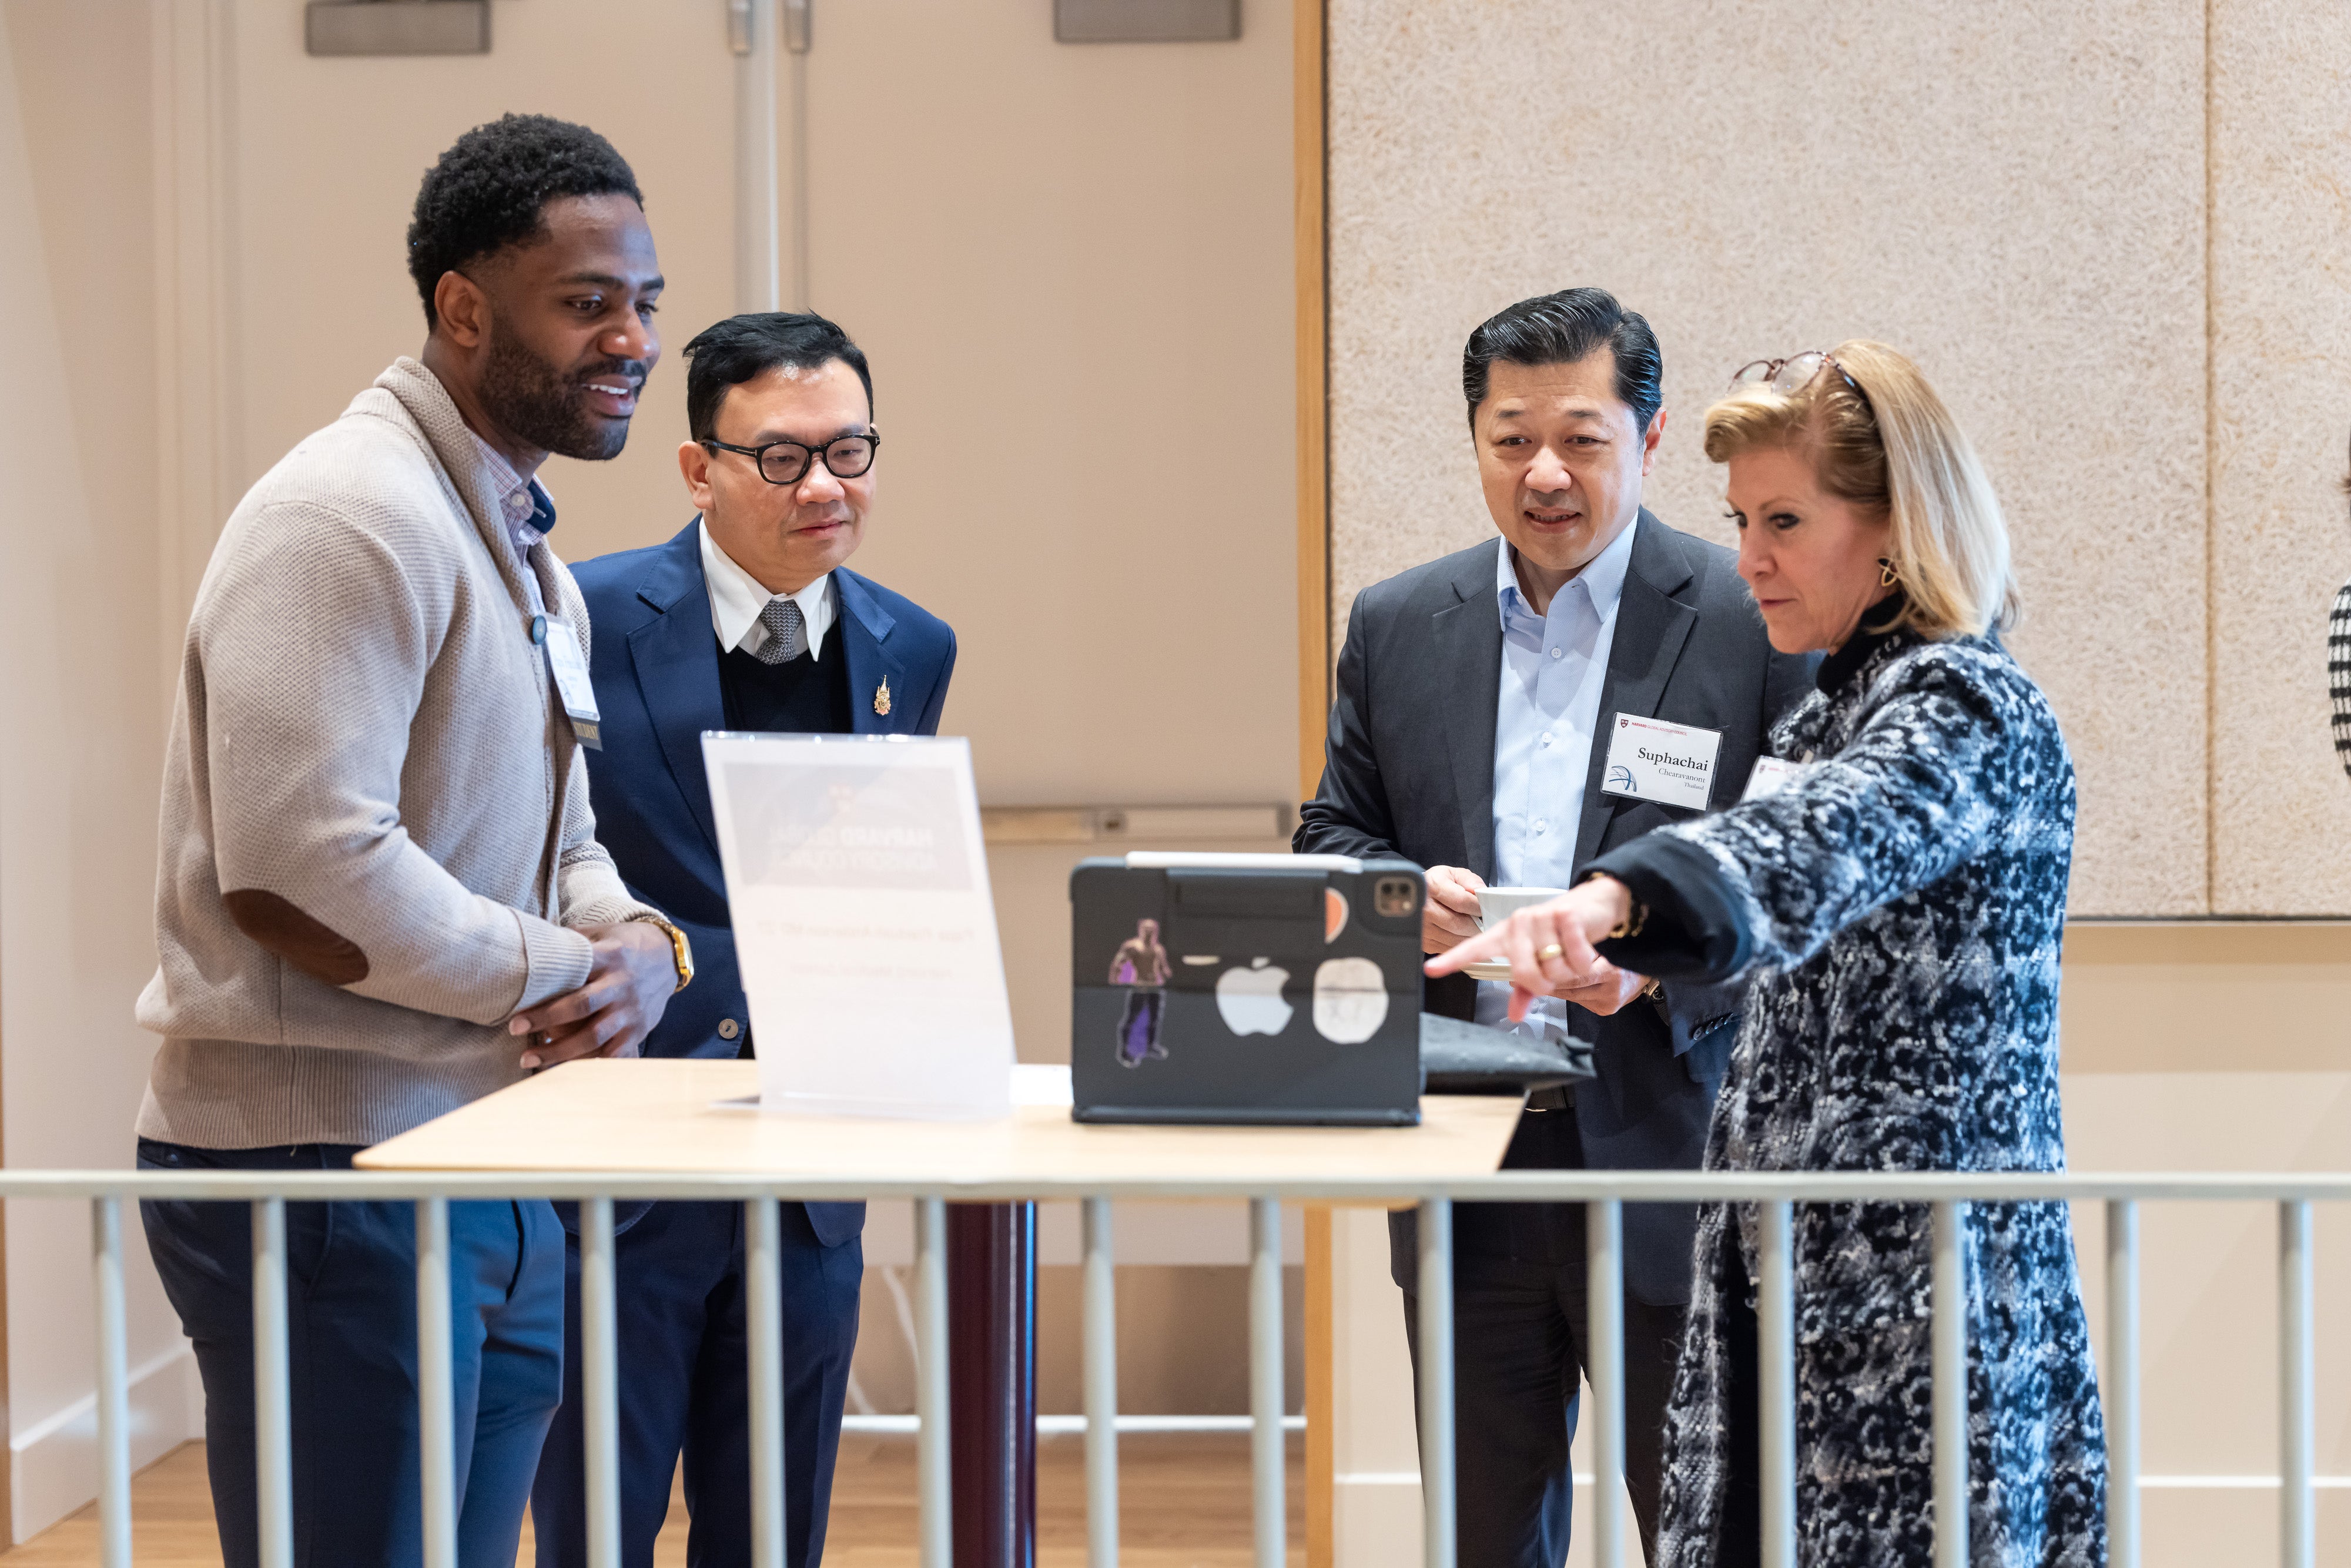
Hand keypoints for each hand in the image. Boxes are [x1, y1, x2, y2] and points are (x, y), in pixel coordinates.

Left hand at [507, 922, 677, 1069]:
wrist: (669, 958)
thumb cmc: (624, 944)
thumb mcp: (602, 933)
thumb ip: (572, 941)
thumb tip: (532, 943)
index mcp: (610, 957)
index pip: (573, 974)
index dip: (545, 992)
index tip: (517, 1008)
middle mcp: (621, 985)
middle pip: (581, 1008)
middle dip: (545, 1021)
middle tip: (515, 1030)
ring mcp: (631, 1011)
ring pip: (595, 1037)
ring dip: (560, 1052)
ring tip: (530, 1060)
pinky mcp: (639, 1030)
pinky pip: (616, 1055)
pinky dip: (592, 1065)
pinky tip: (567, 1073)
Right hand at [1421, 865, 1486, 953]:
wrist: (1415, 897)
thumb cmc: (1436, 886)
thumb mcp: (1453, 874)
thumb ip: (1470, 880)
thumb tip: (1480, 891)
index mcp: (1432, 886)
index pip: (1461, 902)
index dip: (1477, 907)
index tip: (1483, 909)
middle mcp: (1424, 908)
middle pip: (1459, 923)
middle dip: (1476, 925)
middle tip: (1483, 922)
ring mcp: (1422, 928)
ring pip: (1455, 940)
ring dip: (1469, 936)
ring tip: (1473, 928)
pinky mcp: (1424, 943)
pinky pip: (1449, 949)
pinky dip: (1460, 944)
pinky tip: (1461, 935)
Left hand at [1424, 876, 1632, 1023]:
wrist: (1594, 907)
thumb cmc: (1563, 936)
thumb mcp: (1541, 961)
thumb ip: (1525, 988)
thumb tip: (1515, 1015)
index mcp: (1506, 935)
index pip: (1475, 949)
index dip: (1452, 960)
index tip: (1431, 969)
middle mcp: (1518, 924)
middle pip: (1524, 974)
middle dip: (1545, 982)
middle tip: (1555, 971)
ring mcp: (1540, 917)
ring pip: (1552, 968)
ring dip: (1568, 969)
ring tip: (1570, 952)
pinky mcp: (1564, 915)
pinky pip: (1574, 957)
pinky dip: (1584, 960)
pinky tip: (1584, 947)